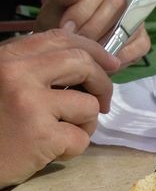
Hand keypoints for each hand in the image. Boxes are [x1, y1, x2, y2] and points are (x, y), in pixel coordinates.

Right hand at [0, 30, 120, 187]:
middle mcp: (17, 74)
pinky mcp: (42, 135)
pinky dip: (73, 148)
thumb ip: (35, 68)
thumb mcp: (4, 82)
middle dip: (103, 84)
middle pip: (82, 64)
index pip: (60, 38)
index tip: (110, 64)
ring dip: (85, 123)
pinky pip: (81, 137)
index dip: (93, 50)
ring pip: (88, 104)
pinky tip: (52, 151)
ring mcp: (30, 103)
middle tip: (103, 103)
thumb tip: (86, 58)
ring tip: (63, 133)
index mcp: (7, 57)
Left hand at [34, 0, 150, 67]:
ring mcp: (131, 16)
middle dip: (94, 27)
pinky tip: (106, 60)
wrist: (64, 50)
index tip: (67, 28)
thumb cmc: (58, 27)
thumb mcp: (53, 10)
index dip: (82, 10)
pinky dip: (123, 55)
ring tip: (90, 53)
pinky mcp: (141, 38)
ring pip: (129, 24)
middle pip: (116, 3)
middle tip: (79, 42)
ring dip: (108, 42)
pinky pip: (141, 44)